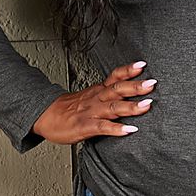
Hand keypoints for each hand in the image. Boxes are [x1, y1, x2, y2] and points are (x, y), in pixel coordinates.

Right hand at [31, 60, 155, 143]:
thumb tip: (126, 93)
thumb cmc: (68, 109)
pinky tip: (129, 130)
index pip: (114, 77)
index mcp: (98, 91)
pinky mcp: (86, 127)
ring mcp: (91, 112)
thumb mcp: (88, 96)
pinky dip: (117, 129)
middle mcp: (96, 99)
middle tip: (152, 83)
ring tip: (147, 105)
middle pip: (118, 89)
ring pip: (113, 107)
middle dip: (136, 86)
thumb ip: (107, 95)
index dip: (128, 70)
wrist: (44, 115)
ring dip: (131, 106)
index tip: (143, 65)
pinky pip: (103, 127)